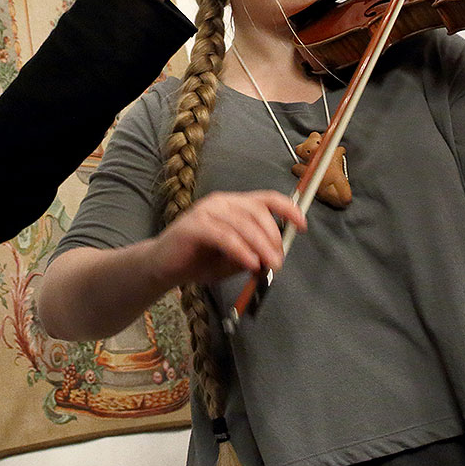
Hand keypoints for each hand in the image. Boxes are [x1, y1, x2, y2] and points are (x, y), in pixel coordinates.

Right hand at [146, 189, 304, 287]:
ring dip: (260, 245)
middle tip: (278, 260)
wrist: (162, 267)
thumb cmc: (199, 260)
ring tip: (267, 265)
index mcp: (234, 205)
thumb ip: (254, 254)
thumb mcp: (234, 259)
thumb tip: (274, 257)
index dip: (288, 208)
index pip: (266, 199)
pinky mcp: (193, 226)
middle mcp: (221, 202)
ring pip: (243, 223)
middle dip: (273, 236)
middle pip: (257, 211)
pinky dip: (240, 249)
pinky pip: (224, 236)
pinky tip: (249, 262)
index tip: (302, 224)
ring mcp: (206, 211)